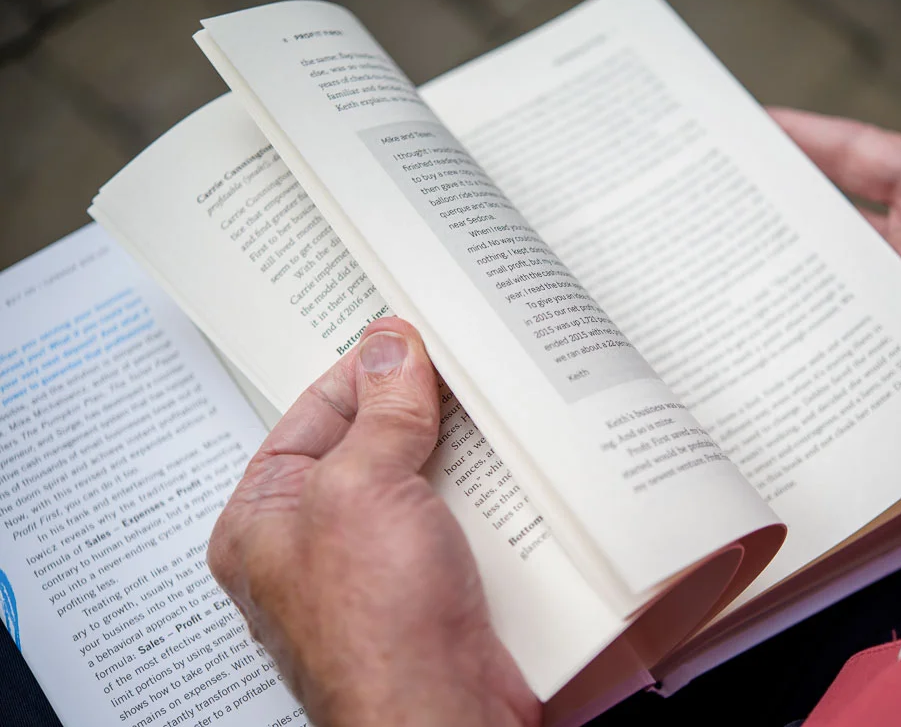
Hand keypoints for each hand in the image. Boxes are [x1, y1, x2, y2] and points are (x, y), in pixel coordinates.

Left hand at [207, 318, 539, 726]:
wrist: (443, 716)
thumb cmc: (374, 633)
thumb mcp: (360, 489)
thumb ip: (378, 413)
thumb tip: (389, 351)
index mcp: (266, 519)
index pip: (312, 416)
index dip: (362, 372)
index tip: (406, 337)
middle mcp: (318, 545)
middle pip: (371, 447)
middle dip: (416, 410)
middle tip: (456, 365)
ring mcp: (379, 569)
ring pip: (421, 482)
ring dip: (458, 451)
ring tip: (490, 408)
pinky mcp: (434, 589)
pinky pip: (458, 521)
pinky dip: (485, 493)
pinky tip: (510, 468)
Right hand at [772, 108, 900, 470]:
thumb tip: (853, 264)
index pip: (868, 158)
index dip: (811, 140)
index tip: (759, 128)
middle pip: (839, 227)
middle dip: (785, 218)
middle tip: (726, 213)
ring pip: (839, 293)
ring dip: (796, 292)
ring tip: (737, 286)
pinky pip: (856, 352)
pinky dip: (822, 353)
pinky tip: (787, 352)